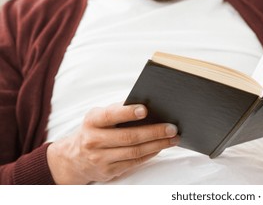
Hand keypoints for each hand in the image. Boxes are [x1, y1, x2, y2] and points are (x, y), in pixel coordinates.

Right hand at [47, 103, 178, 183]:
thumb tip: (148, 105)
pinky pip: (134, 162)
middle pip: (128, 137)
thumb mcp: (99, 117)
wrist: (74, 158)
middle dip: (154, 132)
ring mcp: (100, 158)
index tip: (145, 110)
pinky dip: (150, 154)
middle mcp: (94, 140)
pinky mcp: (108, 171)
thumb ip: (118, 110)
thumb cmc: (95, 130)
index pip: (110, 115)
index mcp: (92, 121)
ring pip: (134, 152)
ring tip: (173, 138)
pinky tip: (161, 147)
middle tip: (172, 127)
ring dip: (158, 145)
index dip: (128, 113)